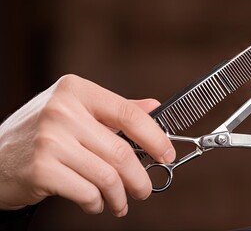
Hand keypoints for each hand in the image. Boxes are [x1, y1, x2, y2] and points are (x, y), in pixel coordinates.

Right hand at [0, 74, 175, 216]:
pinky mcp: (42, 169)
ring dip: (119, 196)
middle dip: (139, 178)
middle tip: (144, 190)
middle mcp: (62, 111)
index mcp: (76, 90)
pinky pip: (87, 192)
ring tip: (119, 203)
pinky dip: (97, 203)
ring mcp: (50, 140)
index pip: (129, 114)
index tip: (167, 155)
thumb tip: (154, 106)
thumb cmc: (40, 135)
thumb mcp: (75, 111)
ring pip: (107, 176)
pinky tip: (95, 203)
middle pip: (121, 151)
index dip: (155, 138)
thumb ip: (115, 109)